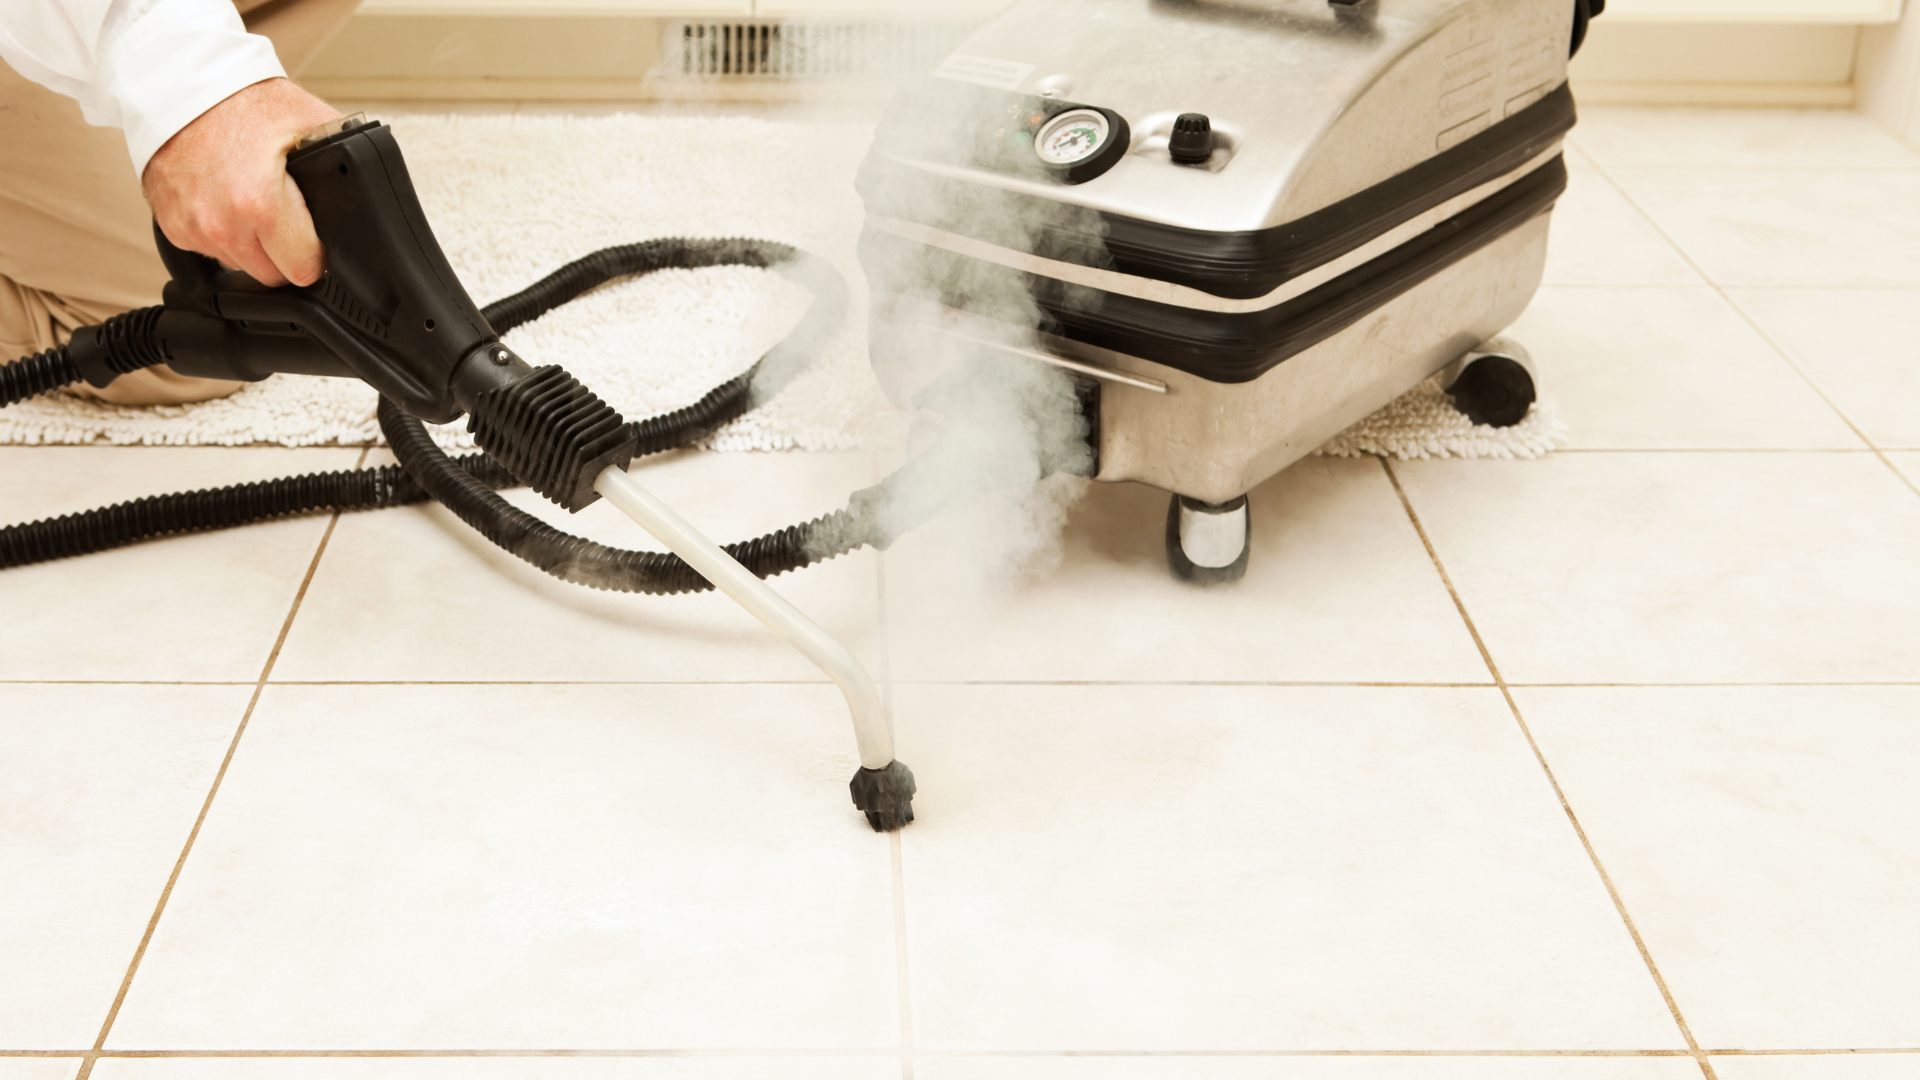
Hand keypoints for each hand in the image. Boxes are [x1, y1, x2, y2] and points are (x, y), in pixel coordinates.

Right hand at [141, 78, 341, 287]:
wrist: (184, 85)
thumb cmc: (244, 101)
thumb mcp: (312, 122)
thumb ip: (345, 165)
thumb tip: (371, 195)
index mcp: (259, 204)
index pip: (304, 269)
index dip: (316, 253)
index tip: (314, 236)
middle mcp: (221, 224)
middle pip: (273, 275)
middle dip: (286, 252)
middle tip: (286, 215)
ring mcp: (191, 229)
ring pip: (241, 265)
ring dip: (252, 245)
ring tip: (253, 200)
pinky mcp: (172, 228)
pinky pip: (210, 250)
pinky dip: (223, 233)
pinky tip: (227, 200)